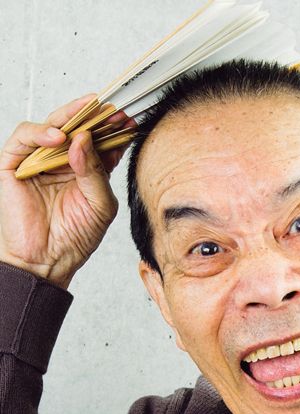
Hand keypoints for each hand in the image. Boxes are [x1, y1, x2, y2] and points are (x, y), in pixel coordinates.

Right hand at [0, 95, 135, 288]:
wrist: (48, 261)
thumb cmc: (75, 237)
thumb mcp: (100, 205)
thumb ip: (97, 171)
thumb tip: (83, 138)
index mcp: (86, 169)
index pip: (99, 140)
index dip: (112, 128)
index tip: (127, 118)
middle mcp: (62, 161)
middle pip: (76, 127)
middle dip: (93, 116)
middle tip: (109, 109)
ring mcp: (38, 161)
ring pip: (51, 125)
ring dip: (69, 118)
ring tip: (85, 120)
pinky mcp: (14, 164)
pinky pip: (24, 137)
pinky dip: (40, 133)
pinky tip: (58, 138)